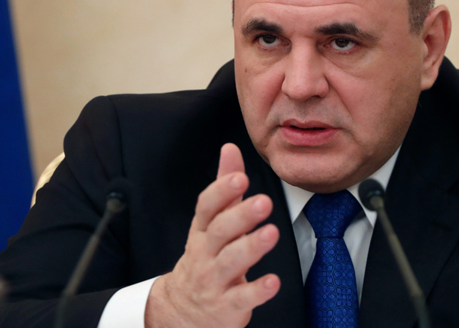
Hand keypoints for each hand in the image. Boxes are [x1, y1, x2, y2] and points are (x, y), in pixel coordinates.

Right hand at [145, 143, 280, 327]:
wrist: (184, 310)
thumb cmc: (205, 259)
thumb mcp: (210, 222)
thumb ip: (224, 188)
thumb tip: (231, 148)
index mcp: (202, 230)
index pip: (207, 207)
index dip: (222, 191)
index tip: (240, 176)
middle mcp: (205, 253)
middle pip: (219, 232)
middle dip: (240, 216)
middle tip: (262, 201)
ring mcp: (214, 280)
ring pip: (230, 262)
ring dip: (251, 247)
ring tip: (271, 233)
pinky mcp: (227, 305)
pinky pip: (242, 298)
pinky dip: (257, 290)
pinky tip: (273, 281)